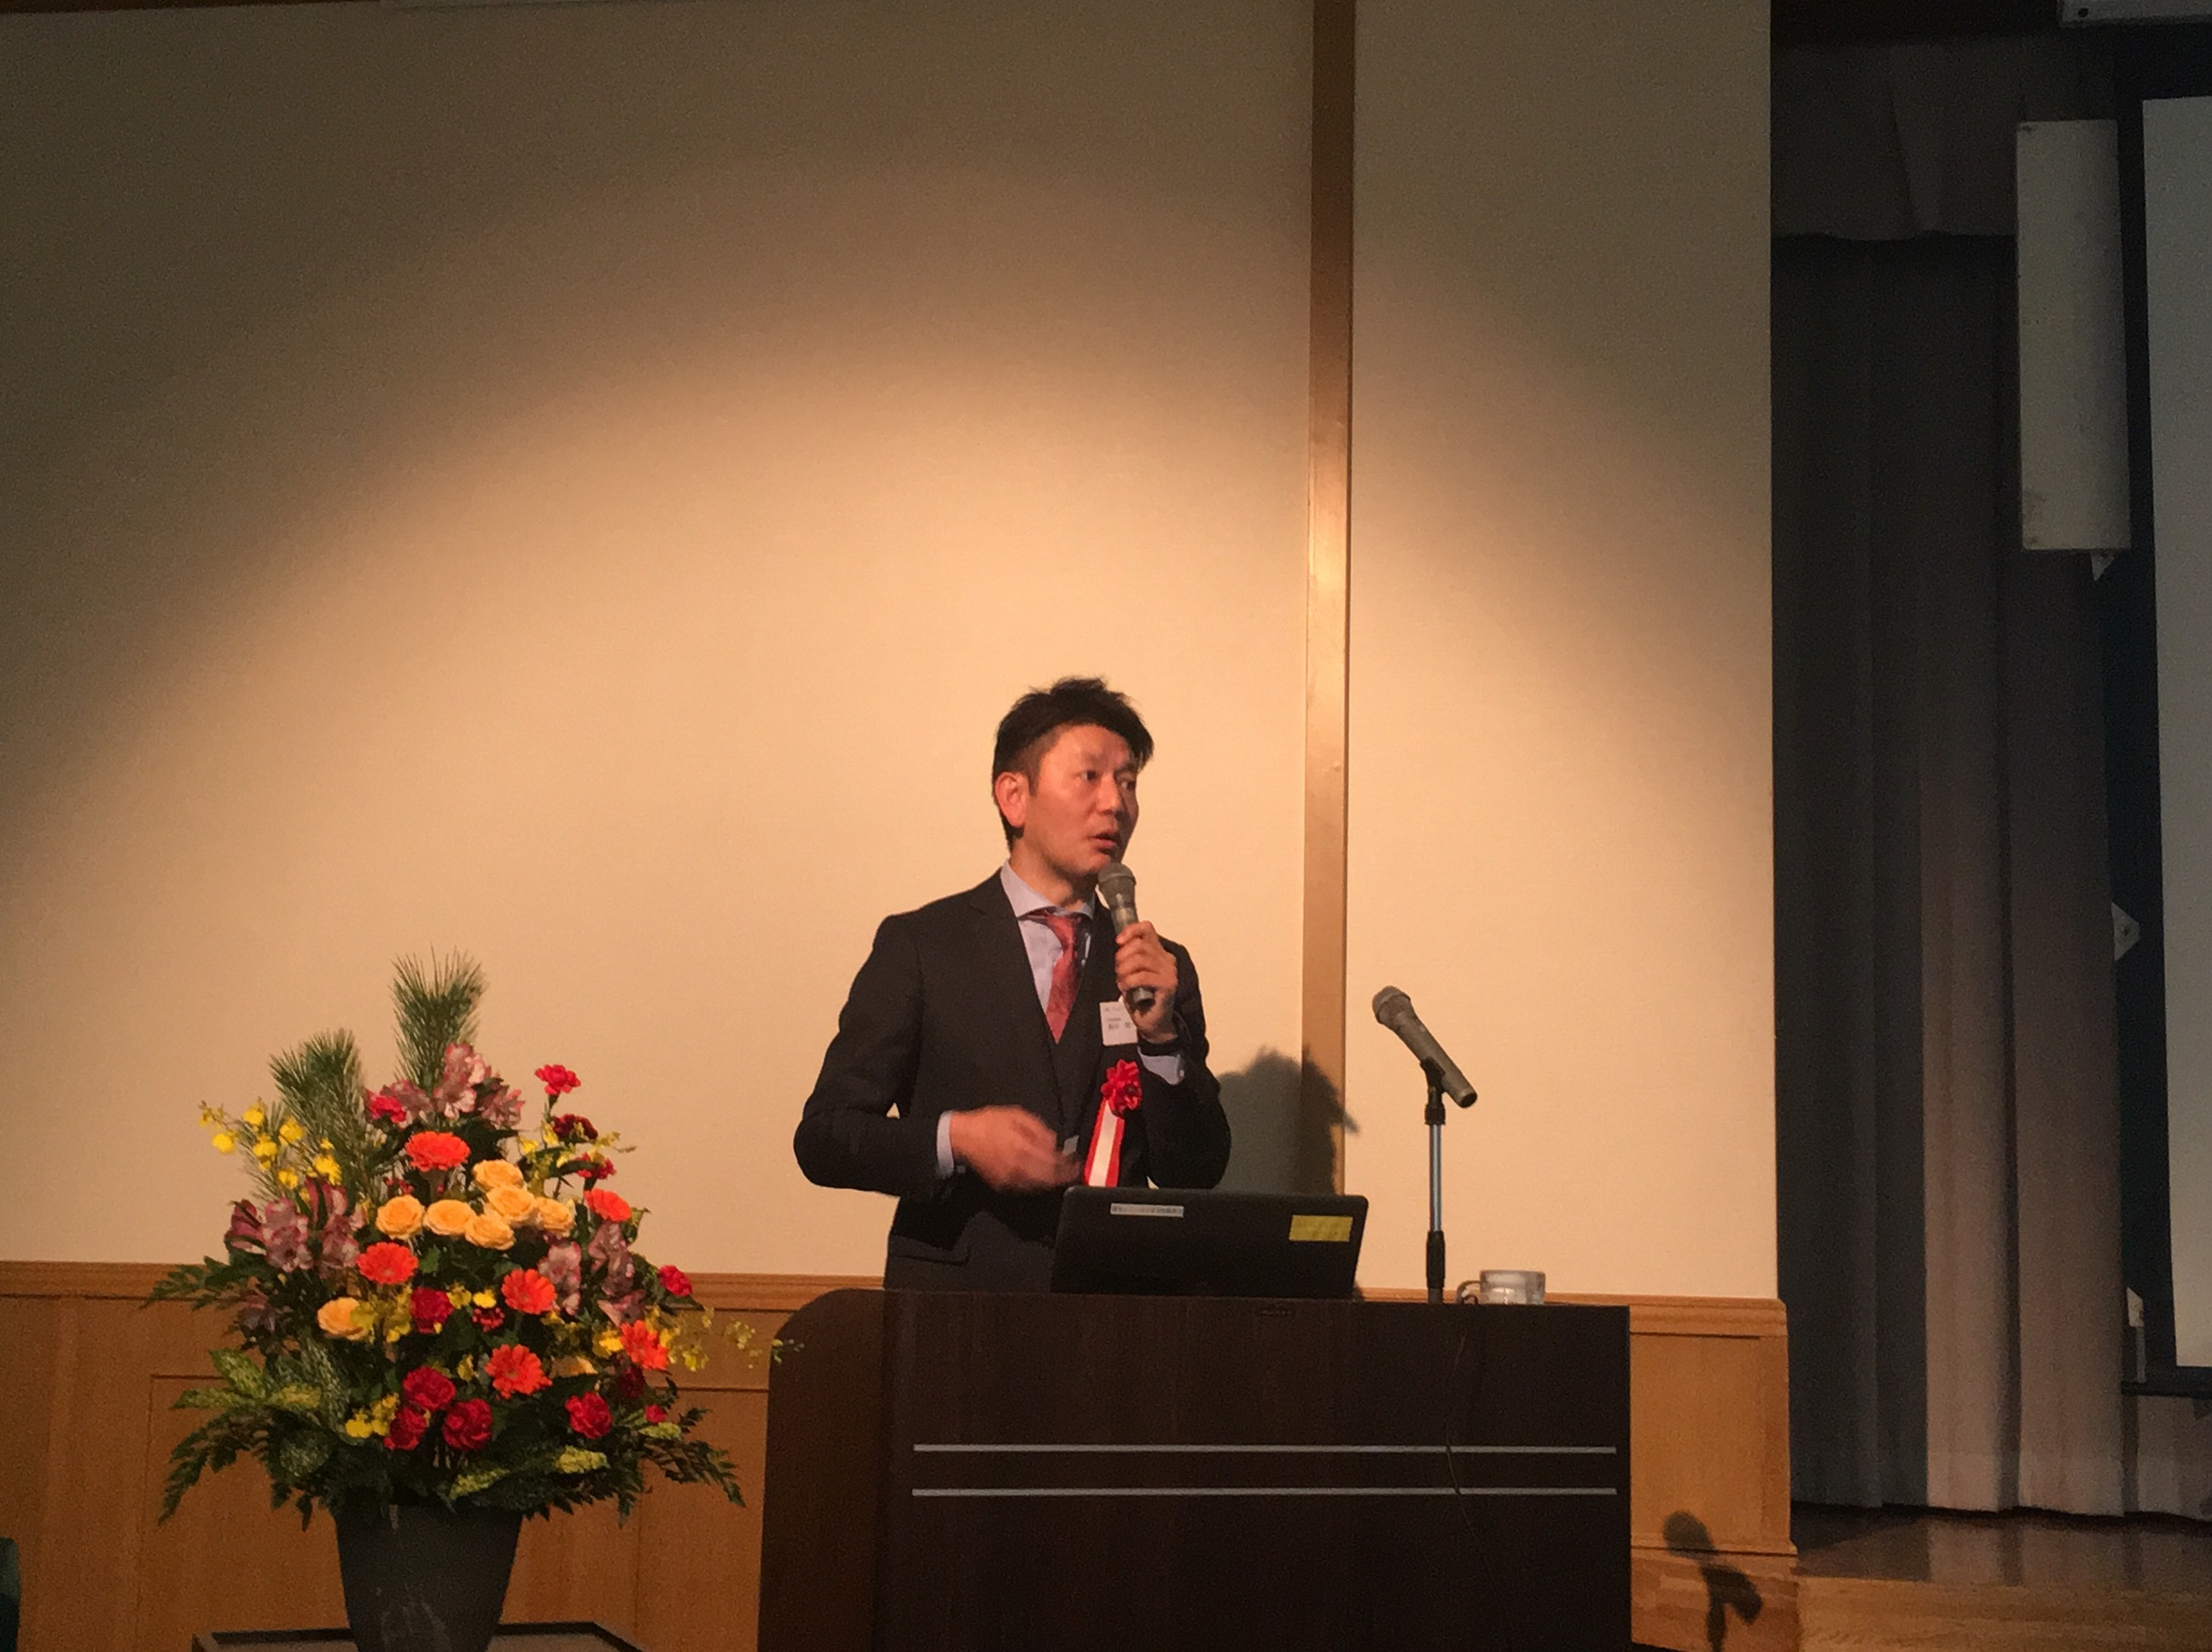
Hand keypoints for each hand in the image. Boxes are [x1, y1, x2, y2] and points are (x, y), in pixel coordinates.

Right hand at [947, 1107, 1077, 1191]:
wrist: (962, 1139)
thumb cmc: (990, 1123)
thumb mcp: (1017, 1115)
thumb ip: (1039, 1129)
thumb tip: (1055, 1143)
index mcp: (1024, 1147)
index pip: (1054, 1162)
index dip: (1069, 1165)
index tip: (1077, 1164)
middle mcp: (1019, 1167)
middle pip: (1050, 1178)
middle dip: (1064, 1176)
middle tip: (1073, 1172)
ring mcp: (1011, 1179)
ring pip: (1039, 1186)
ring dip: (1052, 1182)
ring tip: (1061, 1176)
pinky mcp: (1003, 1186)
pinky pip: (1027, 1189)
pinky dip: (1038, 1184)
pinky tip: (1042, 1178)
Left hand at [1114, 922, 1179, 1043]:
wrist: (1152, 1022)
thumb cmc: (1141, 997)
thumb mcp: (1132, 971)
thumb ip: (1130, 955)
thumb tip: (1120, 943)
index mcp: (1159, 951)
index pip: (1147, 928)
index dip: (1130, 930)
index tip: (1118, 941)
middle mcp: (1167, 958)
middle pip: (1140, 944)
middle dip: (1122, 956)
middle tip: (1117, 970)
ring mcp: (1169, 971)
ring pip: (1140, 959)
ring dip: (1124, 970)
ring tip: (1121, 980)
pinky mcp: (1168, 985)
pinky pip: (1143, 976)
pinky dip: (1129, 981)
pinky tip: (1125, 988)